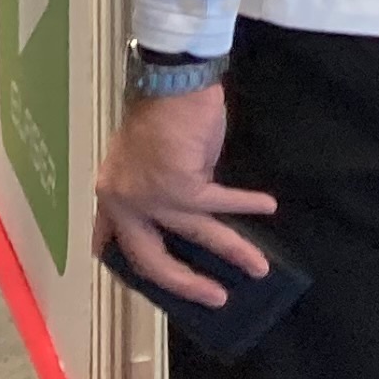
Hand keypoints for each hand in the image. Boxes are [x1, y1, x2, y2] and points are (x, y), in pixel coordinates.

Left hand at [92, 84, 278, 307]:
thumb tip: (190, 206)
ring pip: (195, 235)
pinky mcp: (181, 187)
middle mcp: (123, 202)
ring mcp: (150, 198)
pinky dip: (246, 205)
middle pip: (151, 260)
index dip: (127, 264)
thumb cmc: (161, 111)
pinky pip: (220, 204)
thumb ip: (160, 185)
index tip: (143, 280)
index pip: (110, 241)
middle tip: (213, 297)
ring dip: (232, 251)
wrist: (171, 80)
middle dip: (185, 284)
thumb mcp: (150, 157)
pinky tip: (267, 206)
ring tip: (258, 267)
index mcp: (110, 193)